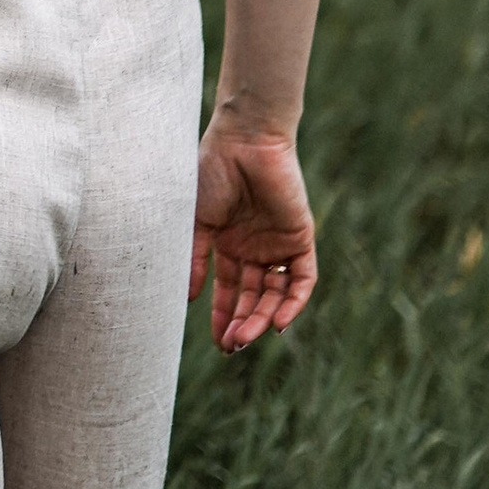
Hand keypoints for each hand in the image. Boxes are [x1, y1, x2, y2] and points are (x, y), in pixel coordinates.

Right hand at [189, 117, 316, 351]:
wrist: (243, 140)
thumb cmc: (211, 172)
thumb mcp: (195, 220)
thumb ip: (194, 258)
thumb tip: (186, 298)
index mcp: (227, 244)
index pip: (228, 291)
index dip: (222, 317)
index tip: (217, 343)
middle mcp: (254, 249)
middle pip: (252, 298)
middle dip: (241, 324)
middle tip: (231, 348)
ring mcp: (277, 245)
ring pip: (275, 294)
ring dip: (262, 319)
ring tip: (246, 339)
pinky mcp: (300, 238)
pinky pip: (302, 279)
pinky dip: (293, 303)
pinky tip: (277, 323)